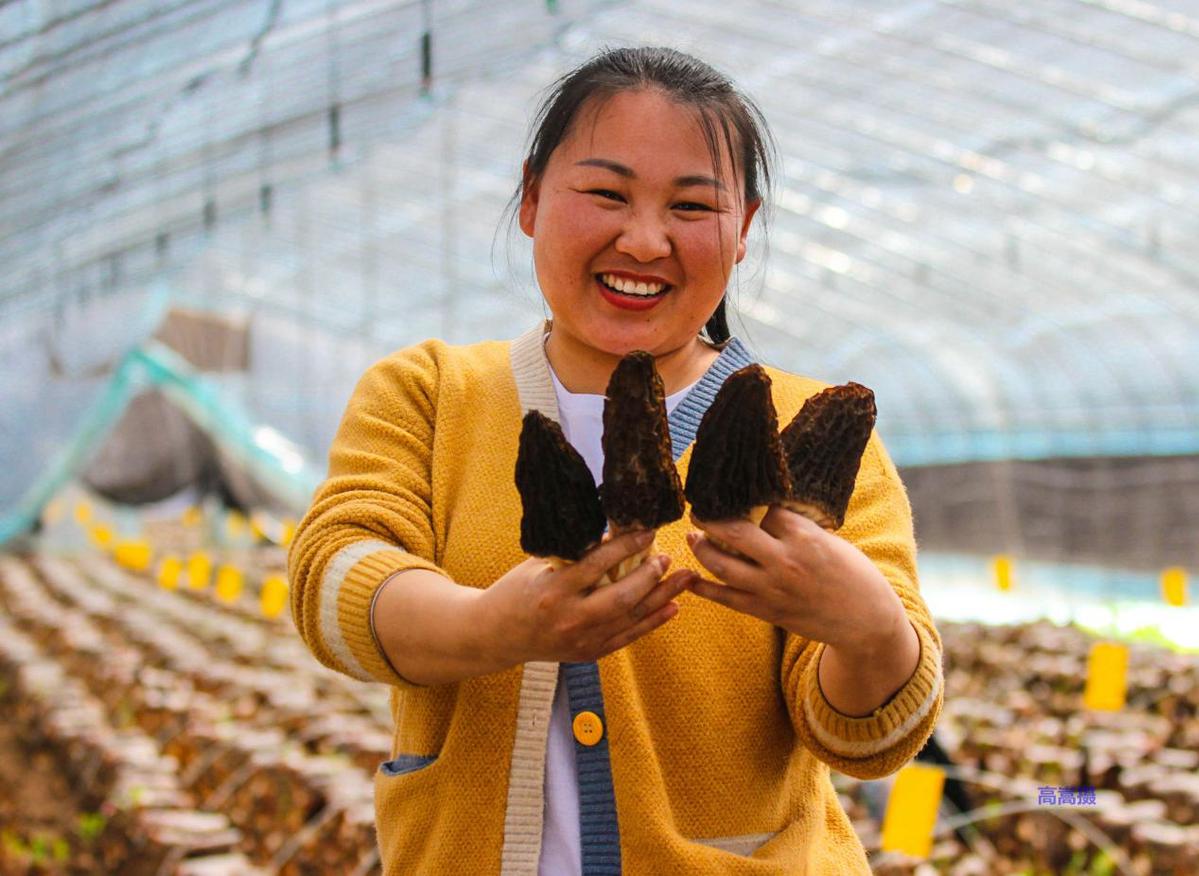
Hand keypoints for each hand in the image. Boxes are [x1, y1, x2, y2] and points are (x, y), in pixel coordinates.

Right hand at [481, 529, 694, 664]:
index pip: (598, 564)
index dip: (627, 546)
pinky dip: (652, 621)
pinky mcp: (589, 654)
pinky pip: (628, 637)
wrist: (496, 634)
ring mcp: (581, 640)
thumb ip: (575, 553)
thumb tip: (616, 533)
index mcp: (555, 590)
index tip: (648, 531)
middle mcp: (570, 618)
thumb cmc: (517, 590)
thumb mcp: (539, 564)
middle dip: (650, 575)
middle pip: (623, 597)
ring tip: (685, 579)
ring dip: (662, 597)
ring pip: (631, 618)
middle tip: (667, 557)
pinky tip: (671, 607)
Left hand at [685, 506, 902, 651]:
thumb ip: (797, 526)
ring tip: (693, 537)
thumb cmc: (852, 575)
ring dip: (700, 548)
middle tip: (698, 509)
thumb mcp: (830, 541)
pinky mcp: (766, 611)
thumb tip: (763, 507)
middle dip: (709, 518)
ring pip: (721, 565)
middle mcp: (784, 561)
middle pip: (733, 532)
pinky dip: (704, 588)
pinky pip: (726, 598)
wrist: (866, 621)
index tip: (727, 490)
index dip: (742, 499)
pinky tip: (690, 579)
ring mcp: (772, 589)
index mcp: (804, 537)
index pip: (761, 508)